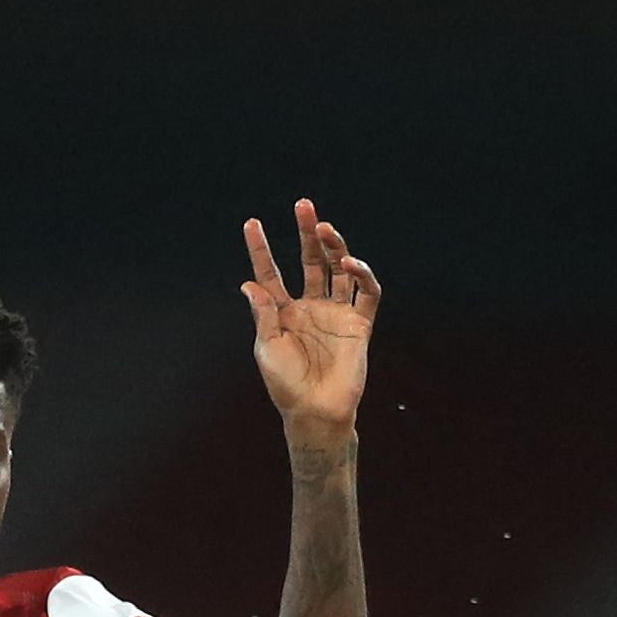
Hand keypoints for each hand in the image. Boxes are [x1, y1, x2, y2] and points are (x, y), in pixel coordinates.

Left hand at [242, 199, 378, 447]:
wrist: (316, 411)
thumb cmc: (285, 385)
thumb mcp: (267, 348)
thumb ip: (263, 314)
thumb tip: (250, 283)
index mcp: (282, 312)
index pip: (270, 273)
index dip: (260, 249)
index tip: (251, 224)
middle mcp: (310, 307)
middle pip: (310, 261)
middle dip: (306, 234)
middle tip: (303, 205)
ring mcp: (336, 313)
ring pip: (338, 270)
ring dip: (334, 247)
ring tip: (324, 228)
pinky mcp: (359, 324)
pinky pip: (366, 293)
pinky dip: (362, 275)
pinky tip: (350, 264)